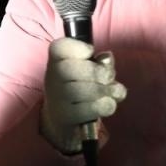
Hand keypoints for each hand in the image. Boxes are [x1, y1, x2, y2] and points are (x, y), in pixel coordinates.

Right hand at [40, 37, 126, 154]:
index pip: (58, 48)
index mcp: (56, 62)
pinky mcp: (67, 118)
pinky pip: (91, 108)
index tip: (90, 52)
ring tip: (112, 91)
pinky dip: (107, 105)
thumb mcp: (90, 70)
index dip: (78, 47)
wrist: (63, 118)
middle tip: (109, 77)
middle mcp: (52, 80)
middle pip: (71, 69)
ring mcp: (57, 100)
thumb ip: (100, 62)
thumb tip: (106, 58)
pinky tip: (107, 104)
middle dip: (99, 72)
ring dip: (106, 90)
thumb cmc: (80, 88)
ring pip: (82, 91)